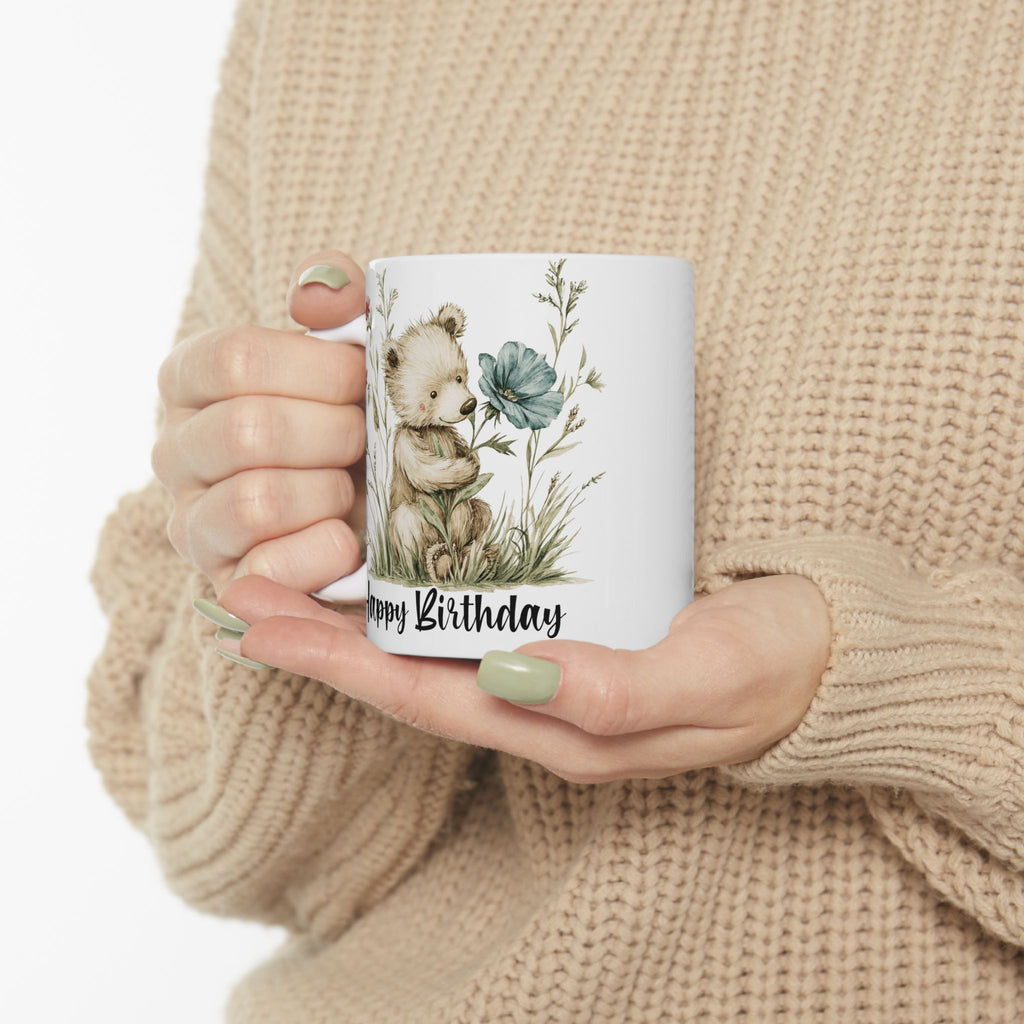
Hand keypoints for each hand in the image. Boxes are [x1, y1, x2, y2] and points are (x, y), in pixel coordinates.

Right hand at [152, 252, 367, 595]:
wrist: (372, 508)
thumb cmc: (354, 418)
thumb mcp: (353, 348)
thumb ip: (338, 299)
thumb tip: (317, 292)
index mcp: (190, 380)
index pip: (235, 359)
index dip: (319, 370)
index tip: (363, 380)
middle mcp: (174, 450)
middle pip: (249, 431)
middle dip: (335, 435)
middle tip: (367, 439)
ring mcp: (191, 522)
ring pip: (256, 501)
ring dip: (329, 492)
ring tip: (352, 488)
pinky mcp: (225, 583)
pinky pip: (268, 570)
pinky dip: (325, 551)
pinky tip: (349, 538)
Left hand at [213, 573, 830, 782]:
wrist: (826, 654)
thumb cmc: (773, 666)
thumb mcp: (708, 678)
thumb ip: (615, 689)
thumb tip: (511, 674)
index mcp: (560, 728)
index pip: (424, 698)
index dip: (337, 664)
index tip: (258, 624)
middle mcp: (541, 705)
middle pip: (407, 675)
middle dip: (320, 639)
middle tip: (241, 588)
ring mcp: (552, 671)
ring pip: (432, 649)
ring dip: (356, 617)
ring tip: (288, 572)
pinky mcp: (573, 630)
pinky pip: (474, 621)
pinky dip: (417, 597)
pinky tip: (392, 563)